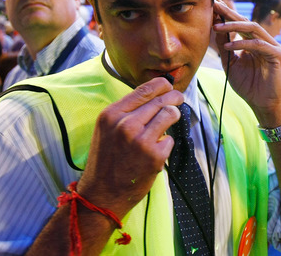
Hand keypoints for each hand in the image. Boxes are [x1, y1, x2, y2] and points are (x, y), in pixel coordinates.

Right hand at [75, 77, 182, 217]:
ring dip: (173, 117)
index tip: (169, 86)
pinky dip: (165, 145)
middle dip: (174, 98)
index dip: (162, 85)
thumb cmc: (106, 160)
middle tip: (179, 99)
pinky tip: (154, 152)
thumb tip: (154, 95)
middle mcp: (125, 124)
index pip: (144, 89)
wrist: (101, 194)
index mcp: (111, 114)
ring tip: (168, 123)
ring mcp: (141, 140)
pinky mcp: (154, 156)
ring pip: (170, 114)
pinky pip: (170, 140)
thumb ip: (126, 112)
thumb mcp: (107, 129)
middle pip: (161, 100)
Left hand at [213, 0, 280, 126]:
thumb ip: (224, 46)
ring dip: (233, 26)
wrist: (261, 104)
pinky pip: (258, 44)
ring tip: (216, 27)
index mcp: (253, 41)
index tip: (213, 1)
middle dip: (229, 12)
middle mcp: (263, 40)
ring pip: (252, 28)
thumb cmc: (247, 85)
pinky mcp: (277, 54)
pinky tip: (229, 47)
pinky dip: (242, 44)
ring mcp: (272, 46)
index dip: (226, 12)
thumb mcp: (230, 63)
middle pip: (245, 21)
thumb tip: (214, 27)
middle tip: (214, 4)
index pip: (239, 23)